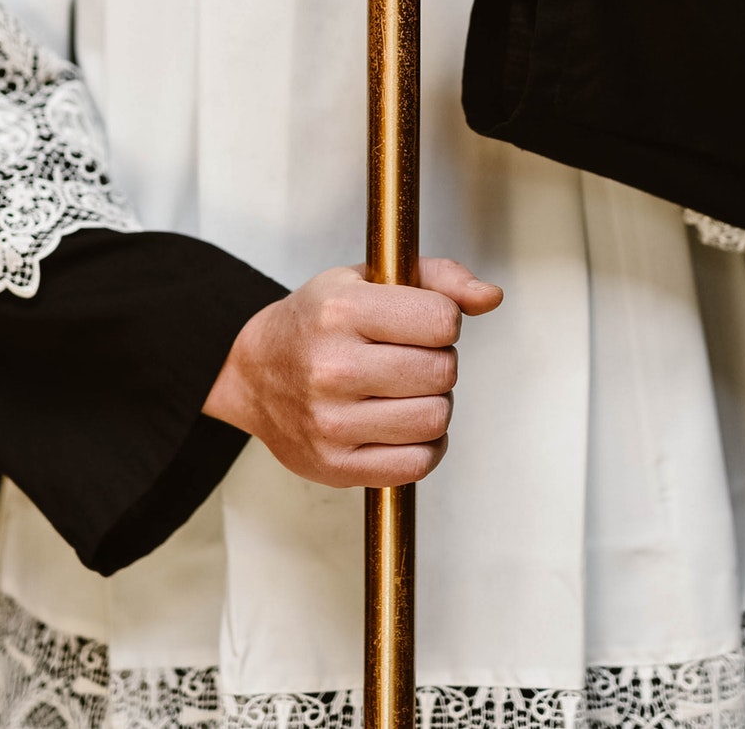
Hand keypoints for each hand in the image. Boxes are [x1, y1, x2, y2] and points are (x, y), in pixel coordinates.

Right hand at [202, 257, 504, 487]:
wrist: (254, 373)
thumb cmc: (316, 324)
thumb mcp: (367, 279)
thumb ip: (437, 278)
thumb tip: (489, 297)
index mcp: (341, 311)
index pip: (442, 320)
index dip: (443, 321)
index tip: (420, 323)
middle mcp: (333, 368)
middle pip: (442, 371)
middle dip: (438, 363)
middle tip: (409, 358)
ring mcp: (332, 422)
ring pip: (435, 418)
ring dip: (432, 405)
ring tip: (403, 392)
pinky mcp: (336, 466)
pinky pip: (418, 463)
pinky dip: (423, 446)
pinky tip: (400, 426)